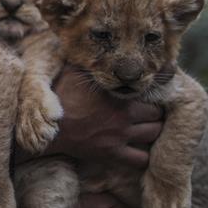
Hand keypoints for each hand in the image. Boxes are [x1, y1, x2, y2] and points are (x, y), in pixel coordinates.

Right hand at [34, 66, 163, 168]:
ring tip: (148, 128)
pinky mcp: (113, 154)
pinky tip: (139, 150)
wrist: (49, 126)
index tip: (154, 89)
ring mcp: (120, 136)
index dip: (155, 89)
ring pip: (154, 134)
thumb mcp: (75, 71)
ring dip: (154, 131)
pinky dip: (144, 156)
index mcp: (118, 94)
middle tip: (151, 110)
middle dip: (157, 111)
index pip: (151, 89)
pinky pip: (140, 160)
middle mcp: (125, 115)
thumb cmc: (60, 96)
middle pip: (158, 114)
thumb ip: (92, 62)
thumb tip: (98, 47)